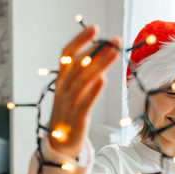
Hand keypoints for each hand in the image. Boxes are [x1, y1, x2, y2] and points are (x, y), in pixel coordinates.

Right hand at [48, 25, 120, 157]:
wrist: (59, 143)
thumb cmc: (70, 113)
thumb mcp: (74, 91)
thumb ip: (84, 73)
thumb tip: (101, 54)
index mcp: (61, 81)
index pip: (67, 55)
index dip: (80, 40)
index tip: (95, 28)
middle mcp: (62, 90)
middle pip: (78, 66)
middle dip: (97, 50)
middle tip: (115, 40)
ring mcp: (68, 105)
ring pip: (82, 82)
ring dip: (99, 66)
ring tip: (114, 54)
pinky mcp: (76, 120)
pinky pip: (84, 104)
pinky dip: (93, 92)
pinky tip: (103, 80)